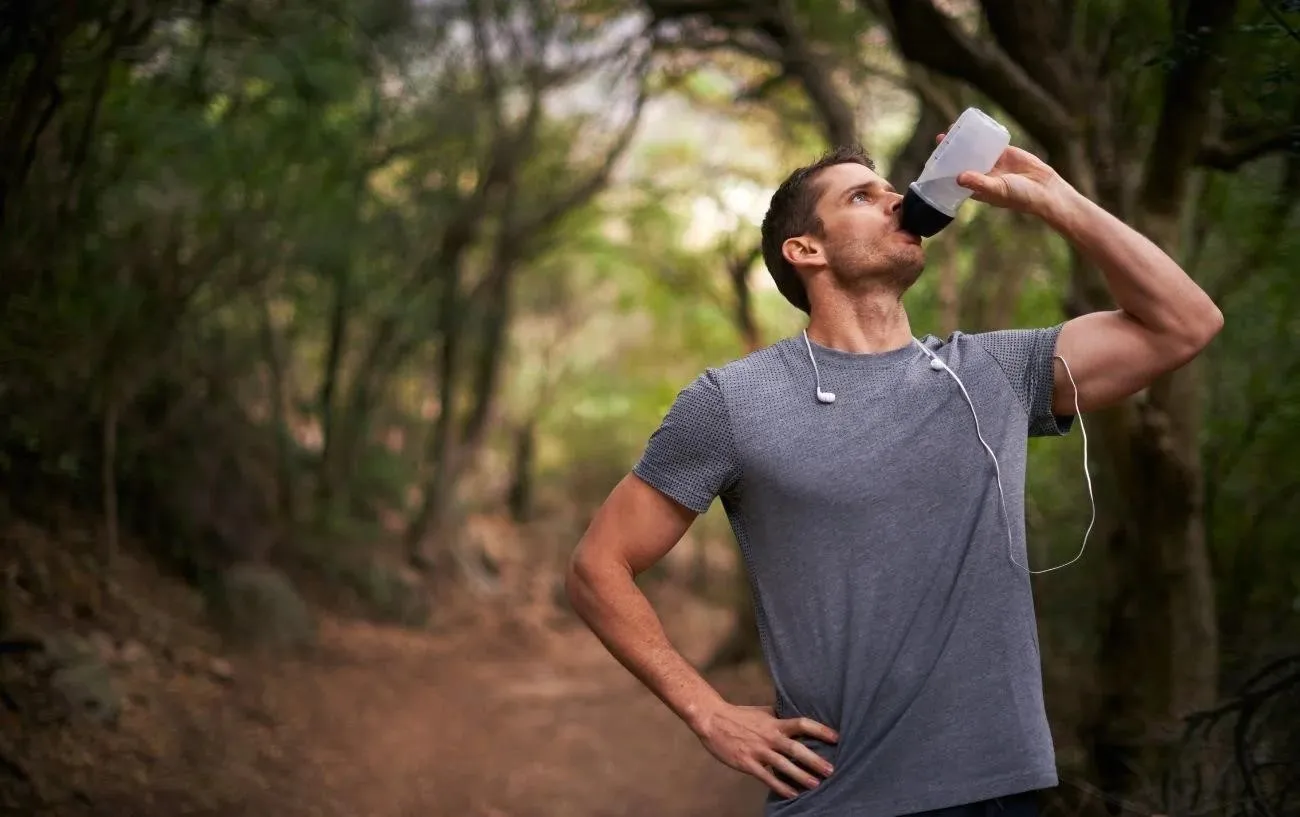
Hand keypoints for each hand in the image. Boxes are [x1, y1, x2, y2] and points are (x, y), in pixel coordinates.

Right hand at [693, 703, 837, 799]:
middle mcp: (769, 736)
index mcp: (774, 722)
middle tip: (831, 770)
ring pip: (784, 765)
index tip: (836, 737)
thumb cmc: (739, 715)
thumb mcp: (762, 711)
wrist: (712, 720)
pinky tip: (792, 794)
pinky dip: (781, 787)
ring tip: (816, 784)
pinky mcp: (747, 763)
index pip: (802, 723)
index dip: (820, 730)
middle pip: (797, 748)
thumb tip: (798, 719)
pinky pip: (767, 778)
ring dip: (801, 776)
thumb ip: (780, 717)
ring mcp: (758, 751)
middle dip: (815, 760)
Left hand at [936, 132, 1076, 218]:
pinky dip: (980, 135)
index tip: (933, 160)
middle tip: (940, 138)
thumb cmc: (1019, 196)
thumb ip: (979, 183)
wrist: (1044, 188)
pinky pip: (988, 142)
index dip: (944, 169)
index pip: (954, 177)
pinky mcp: (1004, 153)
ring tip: (951, 128)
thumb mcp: (997, 190)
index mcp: (976, 188)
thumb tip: (958, 177)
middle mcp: (981, 175)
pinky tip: (971, 125)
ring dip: (963, 140)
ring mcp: (992, 163)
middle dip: (950, 151)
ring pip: (973, 149)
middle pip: (961, 160)